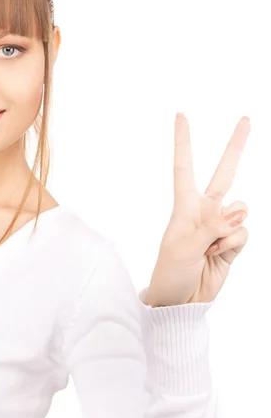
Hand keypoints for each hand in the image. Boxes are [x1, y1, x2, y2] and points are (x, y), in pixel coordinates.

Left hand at [144, 113, 250, 307]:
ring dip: (230, 230)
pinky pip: (244, 232)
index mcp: (184, 205)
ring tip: (210, 248)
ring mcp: (220, 225)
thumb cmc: (170, 271)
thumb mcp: (183, 248)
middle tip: (247, 119)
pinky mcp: (232, 242)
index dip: (184, 141)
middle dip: (236, 147)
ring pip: (241, 210)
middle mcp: (204, 210)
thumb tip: (238, 210)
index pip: (184, 167)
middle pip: (224, 173)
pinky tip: (219, 255)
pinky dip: (234, 244)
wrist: (180, 301)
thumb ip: (211, 226)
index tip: (181, 116)